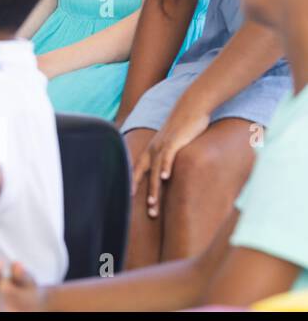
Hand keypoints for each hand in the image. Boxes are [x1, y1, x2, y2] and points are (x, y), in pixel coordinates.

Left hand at [132, 94, 211, 217]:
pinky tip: (165, 178)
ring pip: (155, 170)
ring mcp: (162, 145)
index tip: (129, 202)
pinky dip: (165, 167)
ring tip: (153, 205)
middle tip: (148, 213)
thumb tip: (171, 170)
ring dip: (154, 188)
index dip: (133, 186)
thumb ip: (170, 156)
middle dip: (144, 194)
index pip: (137, 171)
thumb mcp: (173, 143)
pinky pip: (168, 156)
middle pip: (144, 175)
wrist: (190, 107)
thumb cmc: (183, 127)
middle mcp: (153, 149)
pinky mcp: (174, 141)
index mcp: (151, 151)